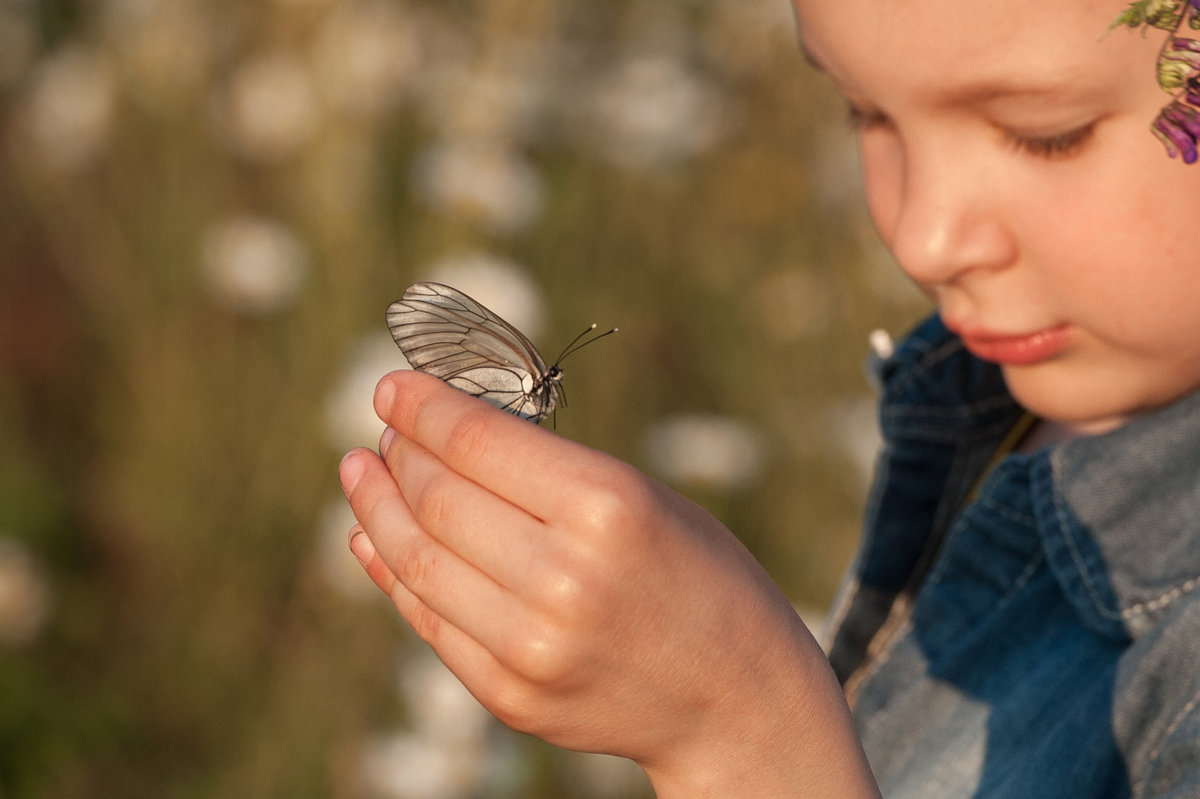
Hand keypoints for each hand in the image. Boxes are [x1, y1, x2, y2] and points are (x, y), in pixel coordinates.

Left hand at [339, 371, 878, 796]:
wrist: (737, 698)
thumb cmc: (700, 576)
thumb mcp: (645, 499)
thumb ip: (549, 476)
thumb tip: (440, 440)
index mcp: (610, 508)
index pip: (478, 443)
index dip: (422, 408)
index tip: (393, 387)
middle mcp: (565, 578)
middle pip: (438, 499)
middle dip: (399, 453)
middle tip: (385, 431)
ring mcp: (533, 646)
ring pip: (418, 560)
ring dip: (377, 508)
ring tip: (362, 472)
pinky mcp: (513, 694)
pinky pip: (429, 621)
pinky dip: (392, 572)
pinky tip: (372, 538)